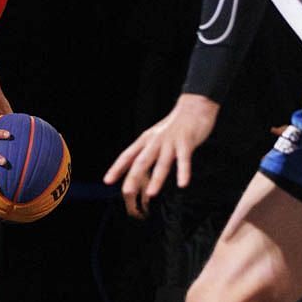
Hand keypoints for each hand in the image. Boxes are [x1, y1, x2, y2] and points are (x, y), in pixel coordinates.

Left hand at [103, 94, 219, 218]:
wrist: (193, 108)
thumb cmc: (174, 126)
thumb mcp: (155, 137)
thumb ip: (145, 151)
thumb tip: (132, 168)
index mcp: (146, 140)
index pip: (127, 155)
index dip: (117, 168)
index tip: (107, 181)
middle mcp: (155, 141)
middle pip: (142, 161)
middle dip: (133, 177)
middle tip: (127, 192)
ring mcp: (170, 141)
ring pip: (162, 162)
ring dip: (156, 179)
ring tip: (151, 194)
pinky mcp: (186, 142)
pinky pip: (184, 159)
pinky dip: (183, 172)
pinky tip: (182, 184)